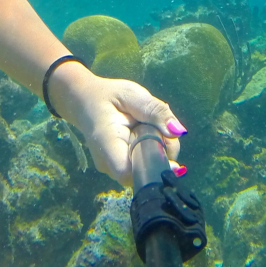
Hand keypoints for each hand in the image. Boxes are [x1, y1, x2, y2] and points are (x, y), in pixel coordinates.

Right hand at [47, 62, 185, 185]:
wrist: (86, 102)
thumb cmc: (108, 96)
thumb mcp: (132, 94)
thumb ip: (155, 111)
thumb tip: (179, 131)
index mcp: (107, 143)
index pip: (129, 172)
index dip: (154, 166)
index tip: (168, 148)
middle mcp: (108, 163)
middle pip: (144, 171)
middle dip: (162, 151)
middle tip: (160, 125)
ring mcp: (114, 169)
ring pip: (146, 169)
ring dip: (159, 149)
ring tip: (149, 126)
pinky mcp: (121, 168)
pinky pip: (143, 164)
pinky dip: (152, 150)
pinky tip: (146, 134)